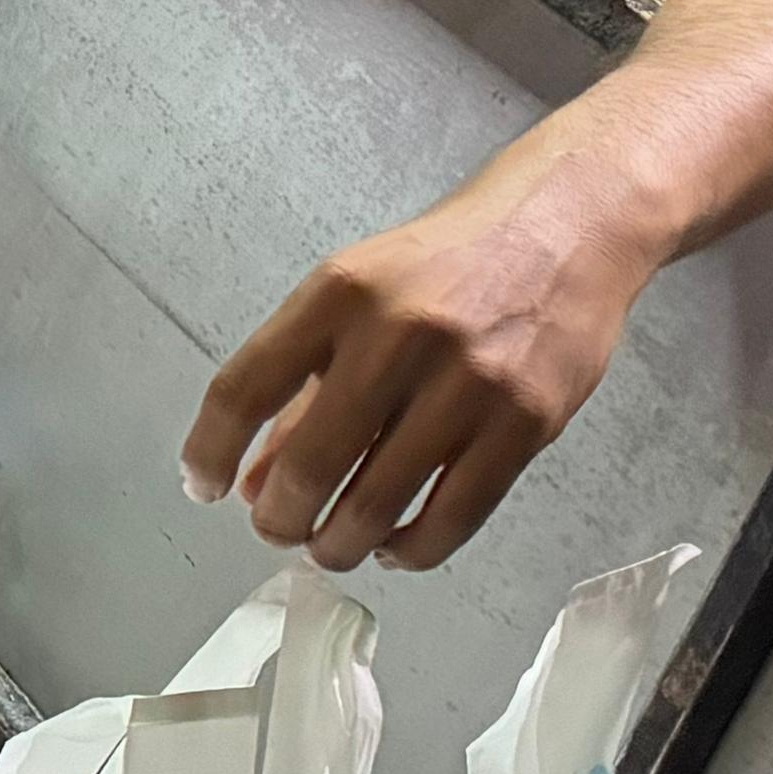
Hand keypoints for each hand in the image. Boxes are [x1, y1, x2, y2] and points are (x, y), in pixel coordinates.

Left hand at [179, 167, 659, 570]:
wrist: (569, 223)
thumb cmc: (447, 265)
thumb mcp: (355, 300)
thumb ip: (299, 391)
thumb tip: (249, 485)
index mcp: (338, 294)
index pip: (242, 389)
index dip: (208, 452)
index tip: (203, 486)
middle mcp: (399, 336)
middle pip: (309, 466)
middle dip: (279, 520)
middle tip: (278, 530)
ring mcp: (469, 383)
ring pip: (376, 506)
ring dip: (338, 545)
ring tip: (331, 546)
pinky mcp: (526, 423)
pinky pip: (452, 519)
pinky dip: (410, 550)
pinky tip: (393, 546)